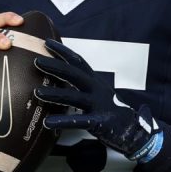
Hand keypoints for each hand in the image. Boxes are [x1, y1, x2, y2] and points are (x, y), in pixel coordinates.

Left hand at [33, 39, 155, 157]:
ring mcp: (98, 105)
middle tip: (36, 61)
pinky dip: (62, 121)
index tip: (46, 42)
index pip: (77, 61)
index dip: (63, 51)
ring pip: (74, 97)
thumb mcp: (96, 93)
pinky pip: (78, 121)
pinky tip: (48, 122)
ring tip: (37, 92)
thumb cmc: (109, 111)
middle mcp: (96, 89)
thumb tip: (57, 79)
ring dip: (54, 94)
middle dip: (55, 67)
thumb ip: (80, 86)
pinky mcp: (99, 122)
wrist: (134, 129)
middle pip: (74, 74)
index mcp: (94, 81)